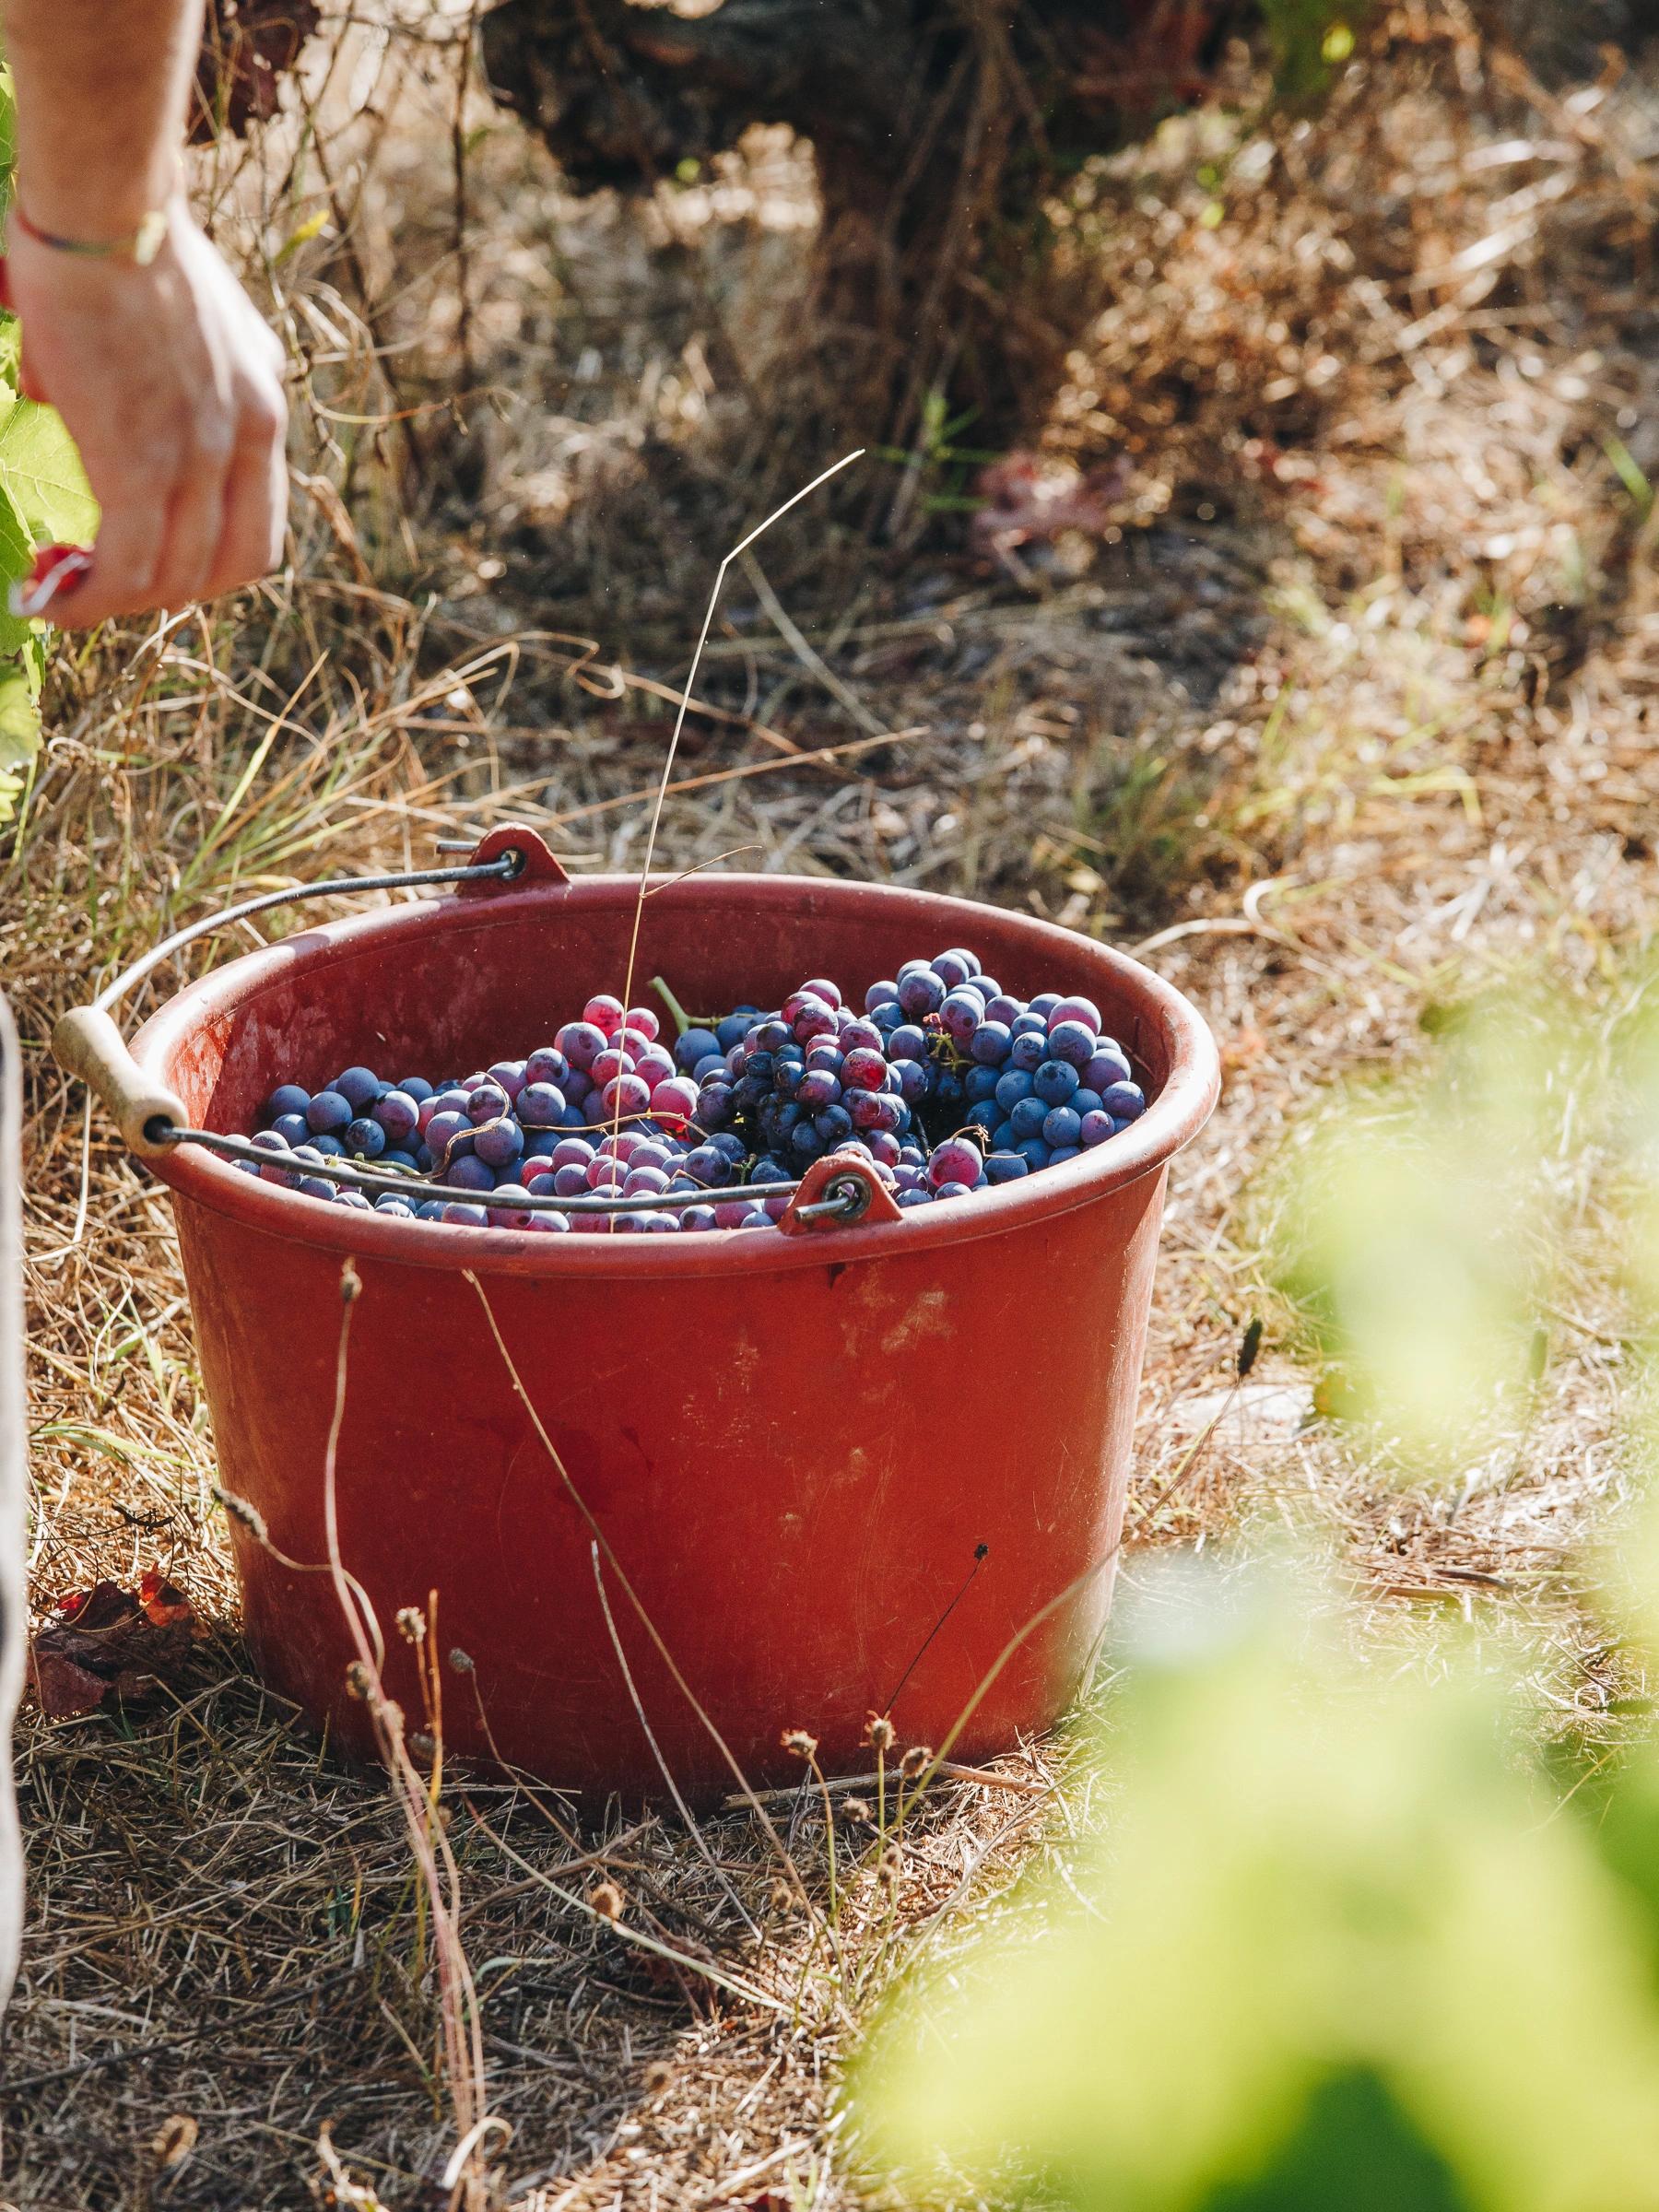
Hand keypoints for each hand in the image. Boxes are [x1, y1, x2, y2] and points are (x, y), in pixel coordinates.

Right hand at [3, 200, 288, 624]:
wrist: (107, 203)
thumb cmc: (117, 231)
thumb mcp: (170, 310)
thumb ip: (155, 367)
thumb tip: (66, 396)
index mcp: (264, 403)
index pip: (259, 524)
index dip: (208, 562)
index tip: (153, 563)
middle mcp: (249, 438)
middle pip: (229, 566)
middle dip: (166, 592)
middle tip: (104, 587)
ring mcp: (201, 457)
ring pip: (174, 578)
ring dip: (115, 602)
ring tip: (61, 596)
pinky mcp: (141, 465)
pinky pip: (126, 568)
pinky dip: (90, 602)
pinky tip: (49, 600)